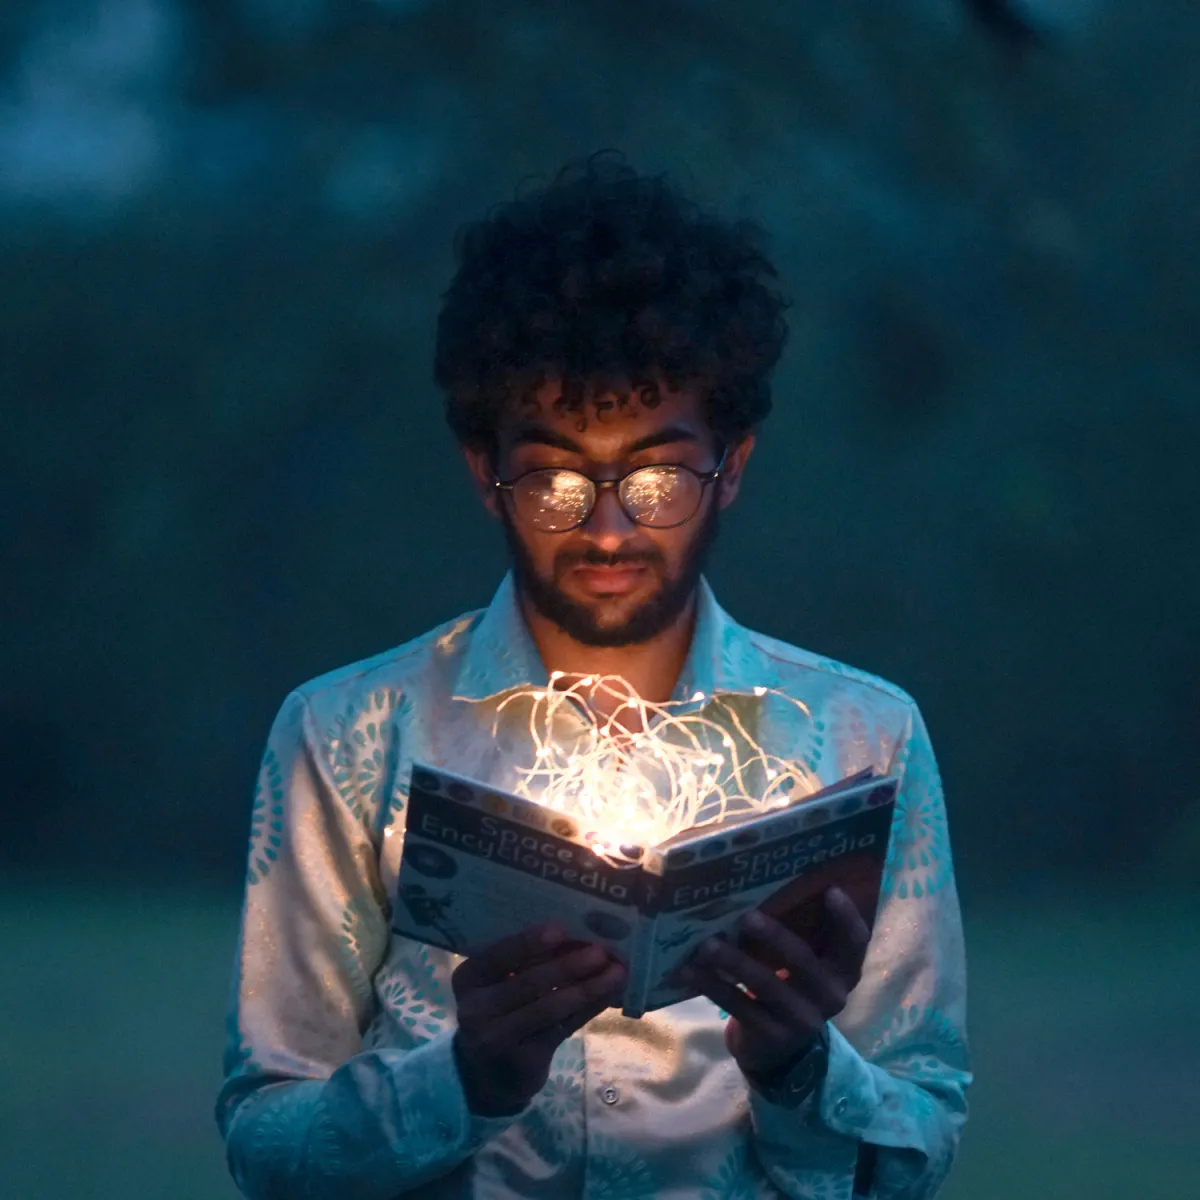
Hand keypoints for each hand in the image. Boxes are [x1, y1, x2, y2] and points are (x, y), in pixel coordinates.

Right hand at [451, 922, 625, 1116]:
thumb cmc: (499, 1011)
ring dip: (587, 988)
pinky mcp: (523, 1060)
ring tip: (615, 971)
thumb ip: (525, 963)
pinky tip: (609, 993)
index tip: (560, 929)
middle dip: (567, 966)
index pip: (497, 956)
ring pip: (549, 1008)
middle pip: (528, 983)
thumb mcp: (497, 985)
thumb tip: (576, 933)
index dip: (528, 943)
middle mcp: (476, 1009)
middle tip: (600, 952)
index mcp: (468, 978)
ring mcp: (498, 1038)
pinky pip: (563, 1028)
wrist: (486, 1075)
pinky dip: (589, 1008)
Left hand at [677, 887, 870, 1079]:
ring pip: (766, 985)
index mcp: (843, 972)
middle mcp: (831, 997)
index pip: (855, 943)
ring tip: (706, 944)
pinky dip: (712, 986)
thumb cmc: (790, 986)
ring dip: (734, 961)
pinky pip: (739, 1006)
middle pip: (803, 962)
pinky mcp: (772, 1036)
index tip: (831, 890)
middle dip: (774, 937)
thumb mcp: (805, 966)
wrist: (778, 1050)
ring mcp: (802, 1020)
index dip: (846, 918)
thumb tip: (767, 881)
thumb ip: (800, 933)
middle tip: (746, 916)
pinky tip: (689, 970)